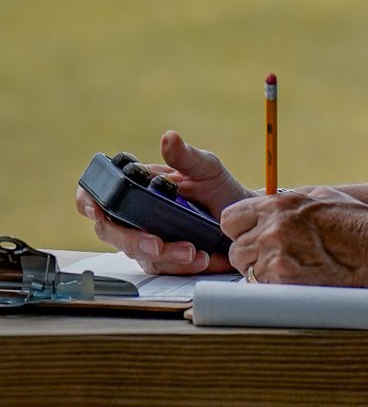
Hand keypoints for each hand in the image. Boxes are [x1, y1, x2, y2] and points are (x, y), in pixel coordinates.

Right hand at [75, 131, 251, 273]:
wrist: (242, 216)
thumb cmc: (218, 188)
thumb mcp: (206, 168)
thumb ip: (186, 156)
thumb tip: (169, 138)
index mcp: (136, 188)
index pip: (98, 194)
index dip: (87, 201)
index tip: (97, 211)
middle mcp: (135, 215)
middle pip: (112, 232)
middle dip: (133, 240)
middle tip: (157, 243)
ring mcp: (148, 239)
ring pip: (140, 255)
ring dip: (165, 256)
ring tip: (194, 251)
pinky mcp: (165, 260)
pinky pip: (164, 268)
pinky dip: (181, 266)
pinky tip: (202, 259)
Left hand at [222, 187, 367, 286]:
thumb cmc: (358, 224)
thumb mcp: (321, 197)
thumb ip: (287, 200)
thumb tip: (261, 203)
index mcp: (278, 205)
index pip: (230, 218)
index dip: (241, 229)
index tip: (253, 236)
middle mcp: (272, 229)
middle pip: (236, 248)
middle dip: (251, 255)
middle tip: (276, 258)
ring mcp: (277, 258)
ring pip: (248, 272)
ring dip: (263, 274)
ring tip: (292, 270)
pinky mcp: (286, 283)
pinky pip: (264, 289)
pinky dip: (276, 289)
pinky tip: (299, 282)